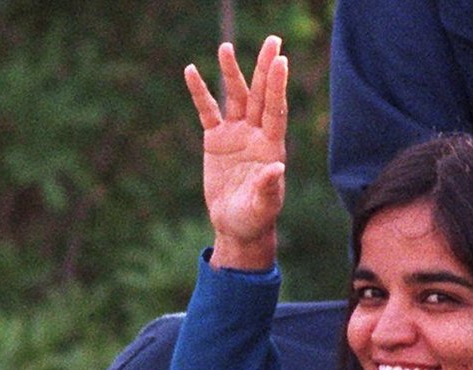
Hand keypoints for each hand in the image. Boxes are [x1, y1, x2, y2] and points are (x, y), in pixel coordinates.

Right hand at [184, 35, 287, 269]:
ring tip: (225, 47)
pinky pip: (207, 111)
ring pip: (235, 97)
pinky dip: (199, 92)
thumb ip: (269, 187)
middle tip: (272, 40)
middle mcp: (256, 134)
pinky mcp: (216, 140)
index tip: (280, 61)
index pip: (276, 110)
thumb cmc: (255, 218)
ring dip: (231, 73)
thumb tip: (277, 167)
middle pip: (261, 95)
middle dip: (264, 68)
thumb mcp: (263, 206)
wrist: (237, 225)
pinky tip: (192, 70)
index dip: (277, 87)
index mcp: (271, 146)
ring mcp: (236, 134)